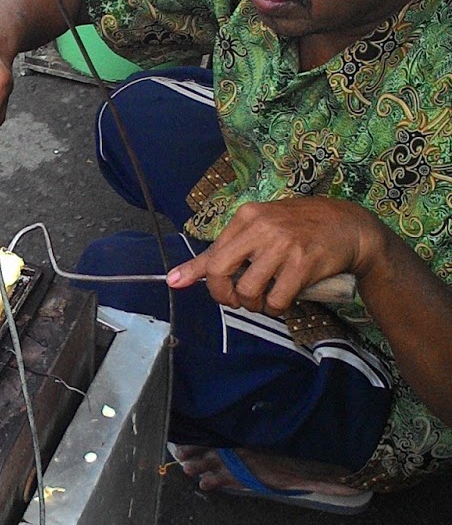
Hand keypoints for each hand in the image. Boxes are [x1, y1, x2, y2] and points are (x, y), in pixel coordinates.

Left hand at [166, 197, 383, 313]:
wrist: (349, 226)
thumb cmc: (300, 227)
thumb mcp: (262, 227)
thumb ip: (224, 251)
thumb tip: (175, 278)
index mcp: (248, 216)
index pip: (212, 253)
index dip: (202, 279)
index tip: (181, 285)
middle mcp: (262, 227)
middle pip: (221, 271)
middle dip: (224, 295)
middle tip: (236, 300)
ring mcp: (283, 245)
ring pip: (249, 290)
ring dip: (253, 305)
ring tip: (263, 299)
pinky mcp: (303, 264)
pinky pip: (277, 300)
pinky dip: (276, 308)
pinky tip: (282, 299)